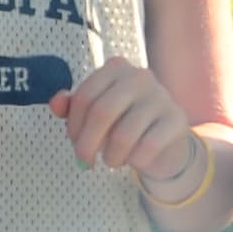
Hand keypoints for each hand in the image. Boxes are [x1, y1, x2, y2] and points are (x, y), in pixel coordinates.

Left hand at [51, 58, 203, 198]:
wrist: (164, 142)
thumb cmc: (123, 124)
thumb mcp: (95, 114)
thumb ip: (73, 107)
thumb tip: (55, 103)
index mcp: (116, 69)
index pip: (85, 96)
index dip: (74, 125)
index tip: (74, 142)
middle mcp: (140, 76)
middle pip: (103, 112)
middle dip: (88, 144)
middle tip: (85, 162)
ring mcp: (162, 96)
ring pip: (125, 134)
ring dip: (112, 156)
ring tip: (112, 161)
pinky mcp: (177, 120)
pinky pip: (148, 146)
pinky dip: (135, 160)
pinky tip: (135, 161)